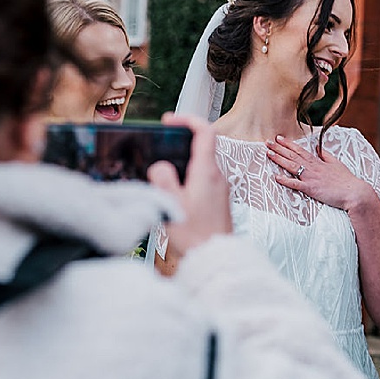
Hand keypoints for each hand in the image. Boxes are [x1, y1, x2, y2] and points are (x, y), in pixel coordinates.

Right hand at [147, 112, 231, 263]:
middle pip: (202, 146)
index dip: (187, 119)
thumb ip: (162, 177)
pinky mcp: (218, 200)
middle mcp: (217, 176)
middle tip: (159, 144)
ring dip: (183, 161)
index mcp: (206, 172)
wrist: (216, 259)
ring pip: (201, 163)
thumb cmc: (195, 234)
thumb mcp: (170, 204)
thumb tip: (160, 166)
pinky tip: (174, 192)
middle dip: (179, 142)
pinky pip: (203, 178)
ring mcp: (219, 188)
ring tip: (162, 172)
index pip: (204, 131)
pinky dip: (188, 176)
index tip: (169, 121)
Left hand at [267, 136, 370, 213]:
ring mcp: (311, 178)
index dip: (288, 144)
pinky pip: (296, 184)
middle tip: (267, 142)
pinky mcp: (312, 189)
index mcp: (318, 162)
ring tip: (268, 153)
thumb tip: (317, 147)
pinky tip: (276, 177)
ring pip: (292, 166)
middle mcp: (313, 168)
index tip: (278, 138)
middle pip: (293, 156)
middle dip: (279, 148)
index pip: (300, 150)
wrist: (355, 193)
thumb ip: (326, 155)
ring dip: (279, 159)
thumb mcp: (337, 164)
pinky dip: (285, 180)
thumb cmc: (347, 180)